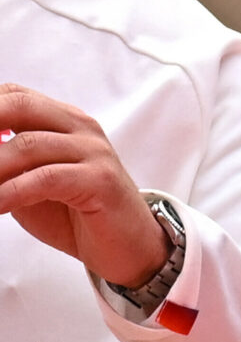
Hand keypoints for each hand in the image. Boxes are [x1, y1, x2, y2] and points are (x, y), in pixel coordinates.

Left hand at [0, 85, 167, 288]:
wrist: (127, 246)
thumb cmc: (76, 214)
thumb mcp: (30, 181)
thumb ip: (6, 162)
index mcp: (63, 120)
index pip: (14, 95)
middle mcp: (80, 128)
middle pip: (19, 105)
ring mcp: (93, 151)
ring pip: (27, 145)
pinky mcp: (100, 180)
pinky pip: (45, 179)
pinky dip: (10, 193)